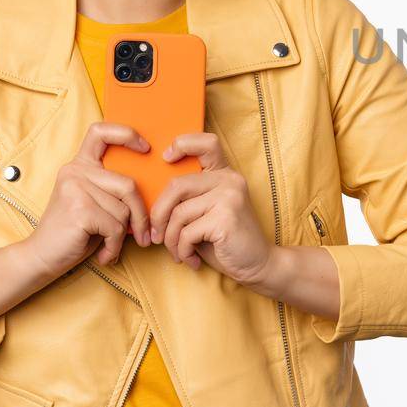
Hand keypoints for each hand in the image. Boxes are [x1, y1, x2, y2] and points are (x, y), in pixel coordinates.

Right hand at [18, 122, 153, 276]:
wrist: (41, 257)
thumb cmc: (75, 232)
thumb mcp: (96, 204)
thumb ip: (114, 191)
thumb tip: (156, 193)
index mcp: (79, 165)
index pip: (101, 133)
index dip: (126, 134)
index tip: (145, 148)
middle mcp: (75, 171)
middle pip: (129, 186)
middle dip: (140, 215)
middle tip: (143, 236)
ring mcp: (75, 189)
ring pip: (124, 210)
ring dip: (123, 234)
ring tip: (109, 245)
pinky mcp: (79, 210)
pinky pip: (116, 227)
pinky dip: (115, 246)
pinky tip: (104, 253)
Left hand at [147, 132, 273, 283]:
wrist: (257, 264)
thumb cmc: (225, 240)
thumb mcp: (206, 213)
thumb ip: (187, 200)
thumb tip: (148, 203)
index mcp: (225, 174)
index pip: (206, 143)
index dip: (182, 144)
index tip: (166, 158)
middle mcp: (229, 181)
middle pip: (176, 186)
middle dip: (159, 215)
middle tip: (157, 236)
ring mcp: (229, 198)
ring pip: (178, 214)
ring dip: (170, 240)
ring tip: (178, 253)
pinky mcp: (225, 219)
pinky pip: (186, 233)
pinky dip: (182, 251)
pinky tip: (191, 259)